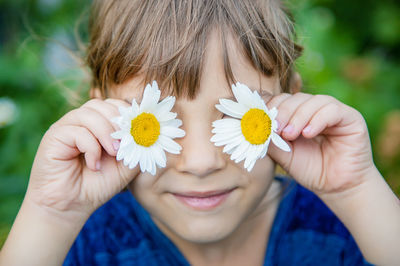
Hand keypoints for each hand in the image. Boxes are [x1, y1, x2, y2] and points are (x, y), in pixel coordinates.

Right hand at [26, 98, 138, 221]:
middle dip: (118, 123)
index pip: (113, 105)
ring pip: (89, 114)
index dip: (128, 115)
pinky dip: (91, 148)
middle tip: (124, 145)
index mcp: (97, 124)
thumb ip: (137, 147)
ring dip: (106, 134)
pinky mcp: (54, 136)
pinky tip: (94, 165)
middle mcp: (80, 121)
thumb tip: (149, 131)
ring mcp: (66, 127)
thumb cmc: (98, 184)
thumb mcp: (126, 166)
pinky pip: (77, 131)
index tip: (138, 132)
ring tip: (113, 154)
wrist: (71, 206)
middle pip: (101, 105)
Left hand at [267, 92, 374, 195]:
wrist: (337, 187)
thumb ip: (271, 139)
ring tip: (290, 135)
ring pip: (313, 101)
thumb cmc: (310, 170)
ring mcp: (333, 112)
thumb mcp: (284, 154)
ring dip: (298, 116)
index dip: (271, 107)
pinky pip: (332, 110)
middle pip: (295, 98)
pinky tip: (308, 134)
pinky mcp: (350, 118)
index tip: (262, 122)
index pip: (282, 100)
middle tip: (276, 129)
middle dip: (282, 112)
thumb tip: (256, 125)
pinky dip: (317, 120)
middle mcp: (315, 110)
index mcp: (297, 115)